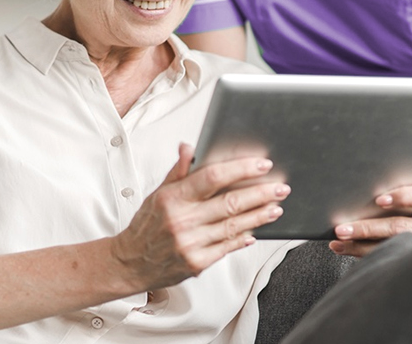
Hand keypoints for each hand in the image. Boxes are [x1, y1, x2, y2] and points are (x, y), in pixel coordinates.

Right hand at [109, 143, 289, 290]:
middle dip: (260, 194)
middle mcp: (182, 220)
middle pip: (230, 203)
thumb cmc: (146, 226)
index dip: (240, 169)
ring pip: (234, 226)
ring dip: (259, 216)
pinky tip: (255, 231)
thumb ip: (178, 171)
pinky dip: (243, 238)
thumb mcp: (157, 194)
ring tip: (276, 207)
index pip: (212, 177)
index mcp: (172, 198)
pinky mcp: (196, 263)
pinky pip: (227, 247)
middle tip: (280, 187)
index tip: (261, 165)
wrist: (131, 262)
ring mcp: (190, 243)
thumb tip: (189, 147)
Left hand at [329, 184, 411, 256]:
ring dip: (360, 246)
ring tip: (339, 243)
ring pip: (391, 246)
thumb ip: (403, 194)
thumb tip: (367, 192)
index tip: (379, 200)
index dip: (402, 196)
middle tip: (341, 230)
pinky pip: (388, 257)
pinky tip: (347, 250)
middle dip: (367, 228)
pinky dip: (364, 254)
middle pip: (399, 227)